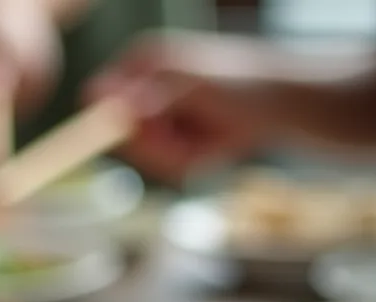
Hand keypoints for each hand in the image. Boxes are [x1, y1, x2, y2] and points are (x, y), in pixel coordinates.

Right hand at [83, 31, 277, 183]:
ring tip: (207, 139)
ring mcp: (154, 115)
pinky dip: (186, 161)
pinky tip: (209, 146)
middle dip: (155, 145)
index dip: (117, 126)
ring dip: (175, 155)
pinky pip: (162, 164)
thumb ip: (149, 93)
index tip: (155, 132)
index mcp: (139, 63)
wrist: (279, 104)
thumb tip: (106, 100)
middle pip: (118, 135)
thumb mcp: (193, 85)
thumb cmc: (241, 84)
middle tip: (190, 141)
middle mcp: (141, 89)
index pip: (97, 100)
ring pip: (143, 155)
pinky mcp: (168, 139)